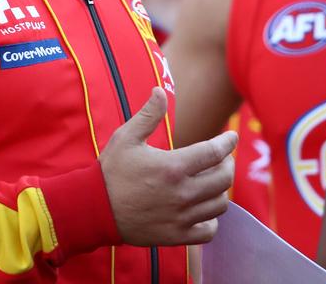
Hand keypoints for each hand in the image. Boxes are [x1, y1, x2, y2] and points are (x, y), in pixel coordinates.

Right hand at [99, 88, 236, 245]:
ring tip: (211, 181)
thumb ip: (148, 114)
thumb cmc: (111, 171)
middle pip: (224, 179)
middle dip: (228, 164)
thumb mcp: (126, 137)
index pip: (214, 152)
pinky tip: (202, 209)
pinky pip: (209, 230)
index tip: (231, 136)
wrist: (93, 208)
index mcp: (172, 167)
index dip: (227, 142)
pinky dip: (211, 220)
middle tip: (221, 158)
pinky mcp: (176, 235)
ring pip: (219, 204)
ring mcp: (181, 217)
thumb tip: (160, 90)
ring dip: (220, 190)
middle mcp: (182, 193)